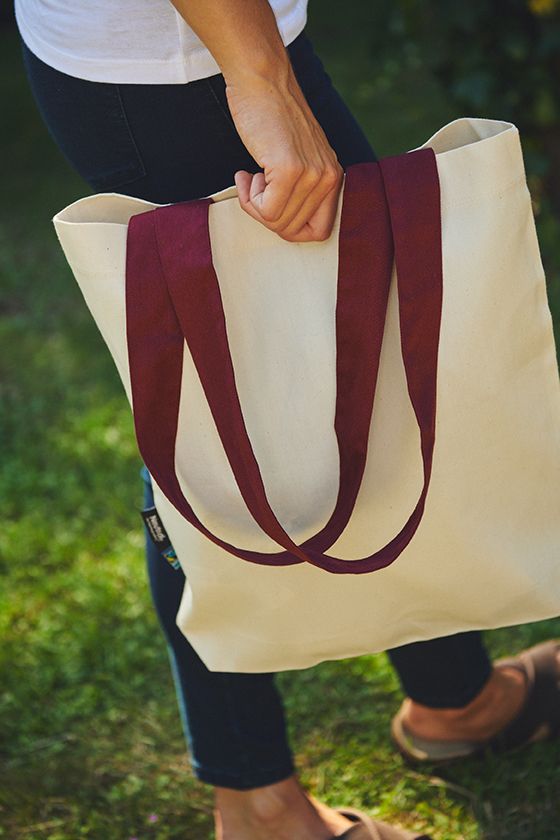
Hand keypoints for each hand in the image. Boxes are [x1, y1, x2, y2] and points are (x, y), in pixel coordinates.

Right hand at [227, 73, 342, 242]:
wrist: (262, 80)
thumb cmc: (271, 116)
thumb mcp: (300, 156)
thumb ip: (302, 187)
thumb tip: (284, 223)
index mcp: (333, 177)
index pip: (320, 232)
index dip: (290, 229)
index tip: (273, 208)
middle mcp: (328, 177)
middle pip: (293, 230)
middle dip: (266, 216)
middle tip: (254, 188)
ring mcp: (311, 174)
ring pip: (277, 221)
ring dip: (254, 205)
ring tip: (250, 177)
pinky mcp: (289, 170)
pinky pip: (267, 210)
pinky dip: (249, 199)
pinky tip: (245, 174)